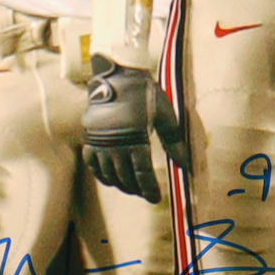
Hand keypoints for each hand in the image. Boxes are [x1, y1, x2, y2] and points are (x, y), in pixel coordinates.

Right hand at [82, 58, 188, 202]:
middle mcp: (115, 147)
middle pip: (126, 179)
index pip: (143, 175)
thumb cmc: (143, 93)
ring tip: (131, 187)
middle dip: (137, 189)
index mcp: (136, 141)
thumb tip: (185, 164)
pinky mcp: (90, 139)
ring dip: (121, 185)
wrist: (115, 76)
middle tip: (145, 193)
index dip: (149, 190)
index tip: (155, 199)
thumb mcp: (164, 114)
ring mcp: (100, 145)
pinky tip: (111, 178)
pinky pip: (93, 166)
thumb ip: (174, 141)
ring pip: (110, 176)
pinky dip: (102, 176)